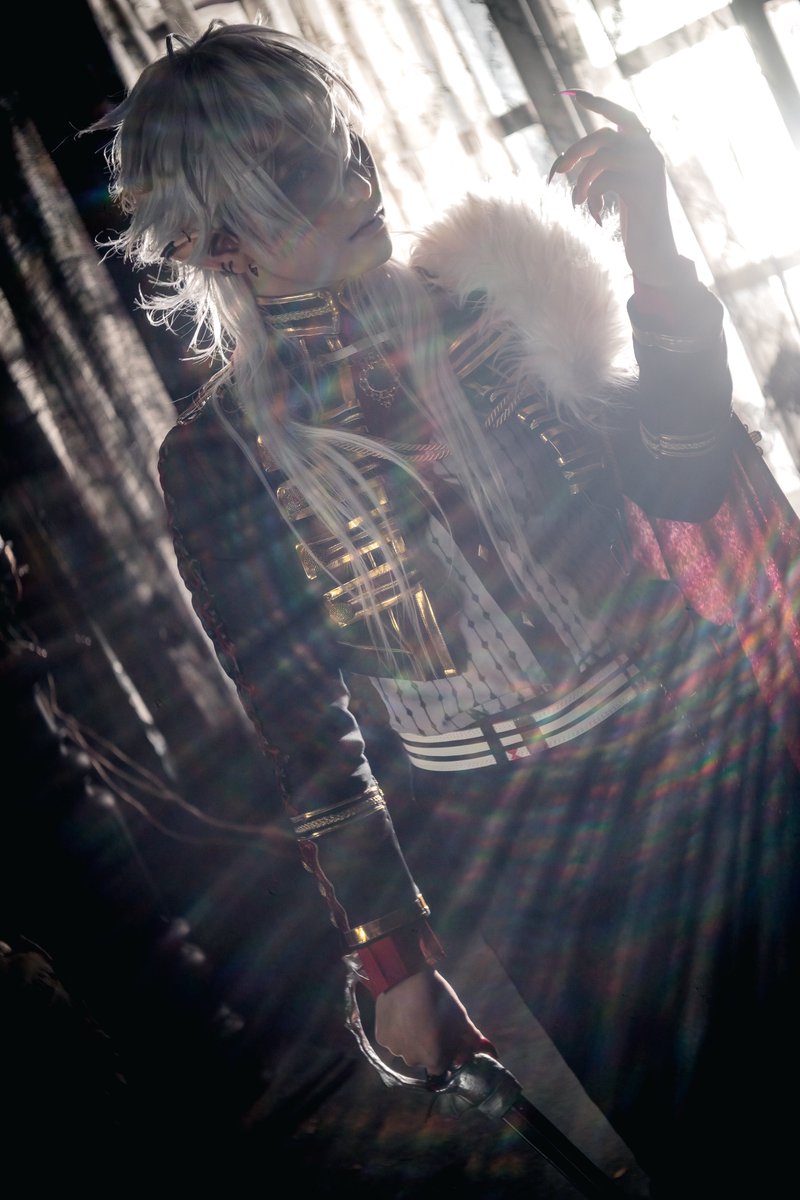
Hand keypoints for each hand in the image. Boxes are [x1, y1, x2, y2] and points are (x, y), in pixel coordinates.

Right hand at [374, 968, 493, 1076]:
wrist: (407, 977)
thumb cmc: (438, 998)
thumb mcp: (460, 1017)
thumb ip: (471, 1039)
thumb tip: (485, 1049)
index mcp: (435, 1060)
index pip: (442, 1067)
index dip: (445, 1053)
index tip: (444, 1038)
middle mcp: (413, 1061)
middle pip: (423, 1058)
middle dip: (427, 1046)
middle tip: (429, 1023)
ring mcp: (395, 1050)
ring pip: (406, 1049)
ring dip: (411, 1039)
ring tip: (414, 1016)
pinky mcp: (381, 1038)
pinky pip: (391, 1039)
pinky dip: (396, 1031)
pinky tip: (400, 1014)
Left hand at [549, 91, 683, 287]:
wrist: (655, 254)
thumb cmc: (635, 221)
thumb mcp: (619, 189)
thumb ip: (605, 168)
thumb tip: (568, 159)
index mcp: (645, 149)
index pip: (622, 116)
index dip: (598, 104)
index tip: (572, 94)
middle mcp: (650, 153)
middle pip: (602, 137)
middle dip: (574, 153)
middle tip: (556, 173)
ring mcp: (649, 170)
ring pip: (601, 158)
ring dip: (582, 181)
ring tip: (577, 202)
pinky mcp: (643, 189)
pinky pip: (604, 182)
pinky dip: (592, 199)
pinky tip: (598, 216)